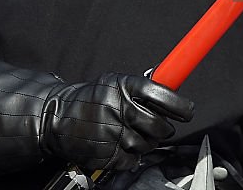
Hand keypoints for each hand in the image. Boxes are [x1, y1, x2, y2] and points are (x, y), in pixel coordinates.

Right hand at [40, 73, 193, 170]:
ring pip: (149, 145)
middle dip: (162, 128)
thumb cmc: (90, 100)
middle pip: (161, 125)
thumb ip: (140, 87)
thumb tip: (172, 90)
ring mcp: (115, 133)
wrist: (56, 118)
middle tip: (154, 124)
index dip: (180, 106)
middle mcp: (120, 108)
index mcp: (125, 86)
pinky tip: (117, 144)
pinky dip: (130, 156)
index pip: (163, 95)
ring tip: (127, 132)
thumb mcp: (113, 83)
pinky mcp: (109, 154)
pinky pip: (134, 160)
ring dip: (145, 142)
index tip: (187, 112)